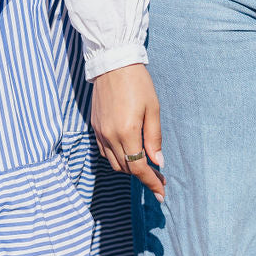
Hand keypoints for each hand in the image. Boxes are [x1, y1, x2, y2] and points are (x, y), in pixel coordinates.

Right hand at [91, 63, 164, 198]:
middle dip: (142, 175)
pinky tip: (127, 150)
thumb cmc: (138, 83)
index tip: (161, 192)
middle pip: (125, 168)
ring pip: (113, 162)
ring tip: (143, 163)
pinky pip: (104, 150)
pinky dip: (116, 156)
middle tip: (158, 175)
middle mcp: (110, 135)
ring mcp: (100, 131)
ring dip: (128, 166)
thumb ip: (154, 138)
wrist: (113, 63)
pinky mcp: (94, 125)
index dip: (151, 182)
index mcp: (127, 132)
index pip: (138, 168)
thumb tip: (158, 162)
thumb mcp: (153, 109)